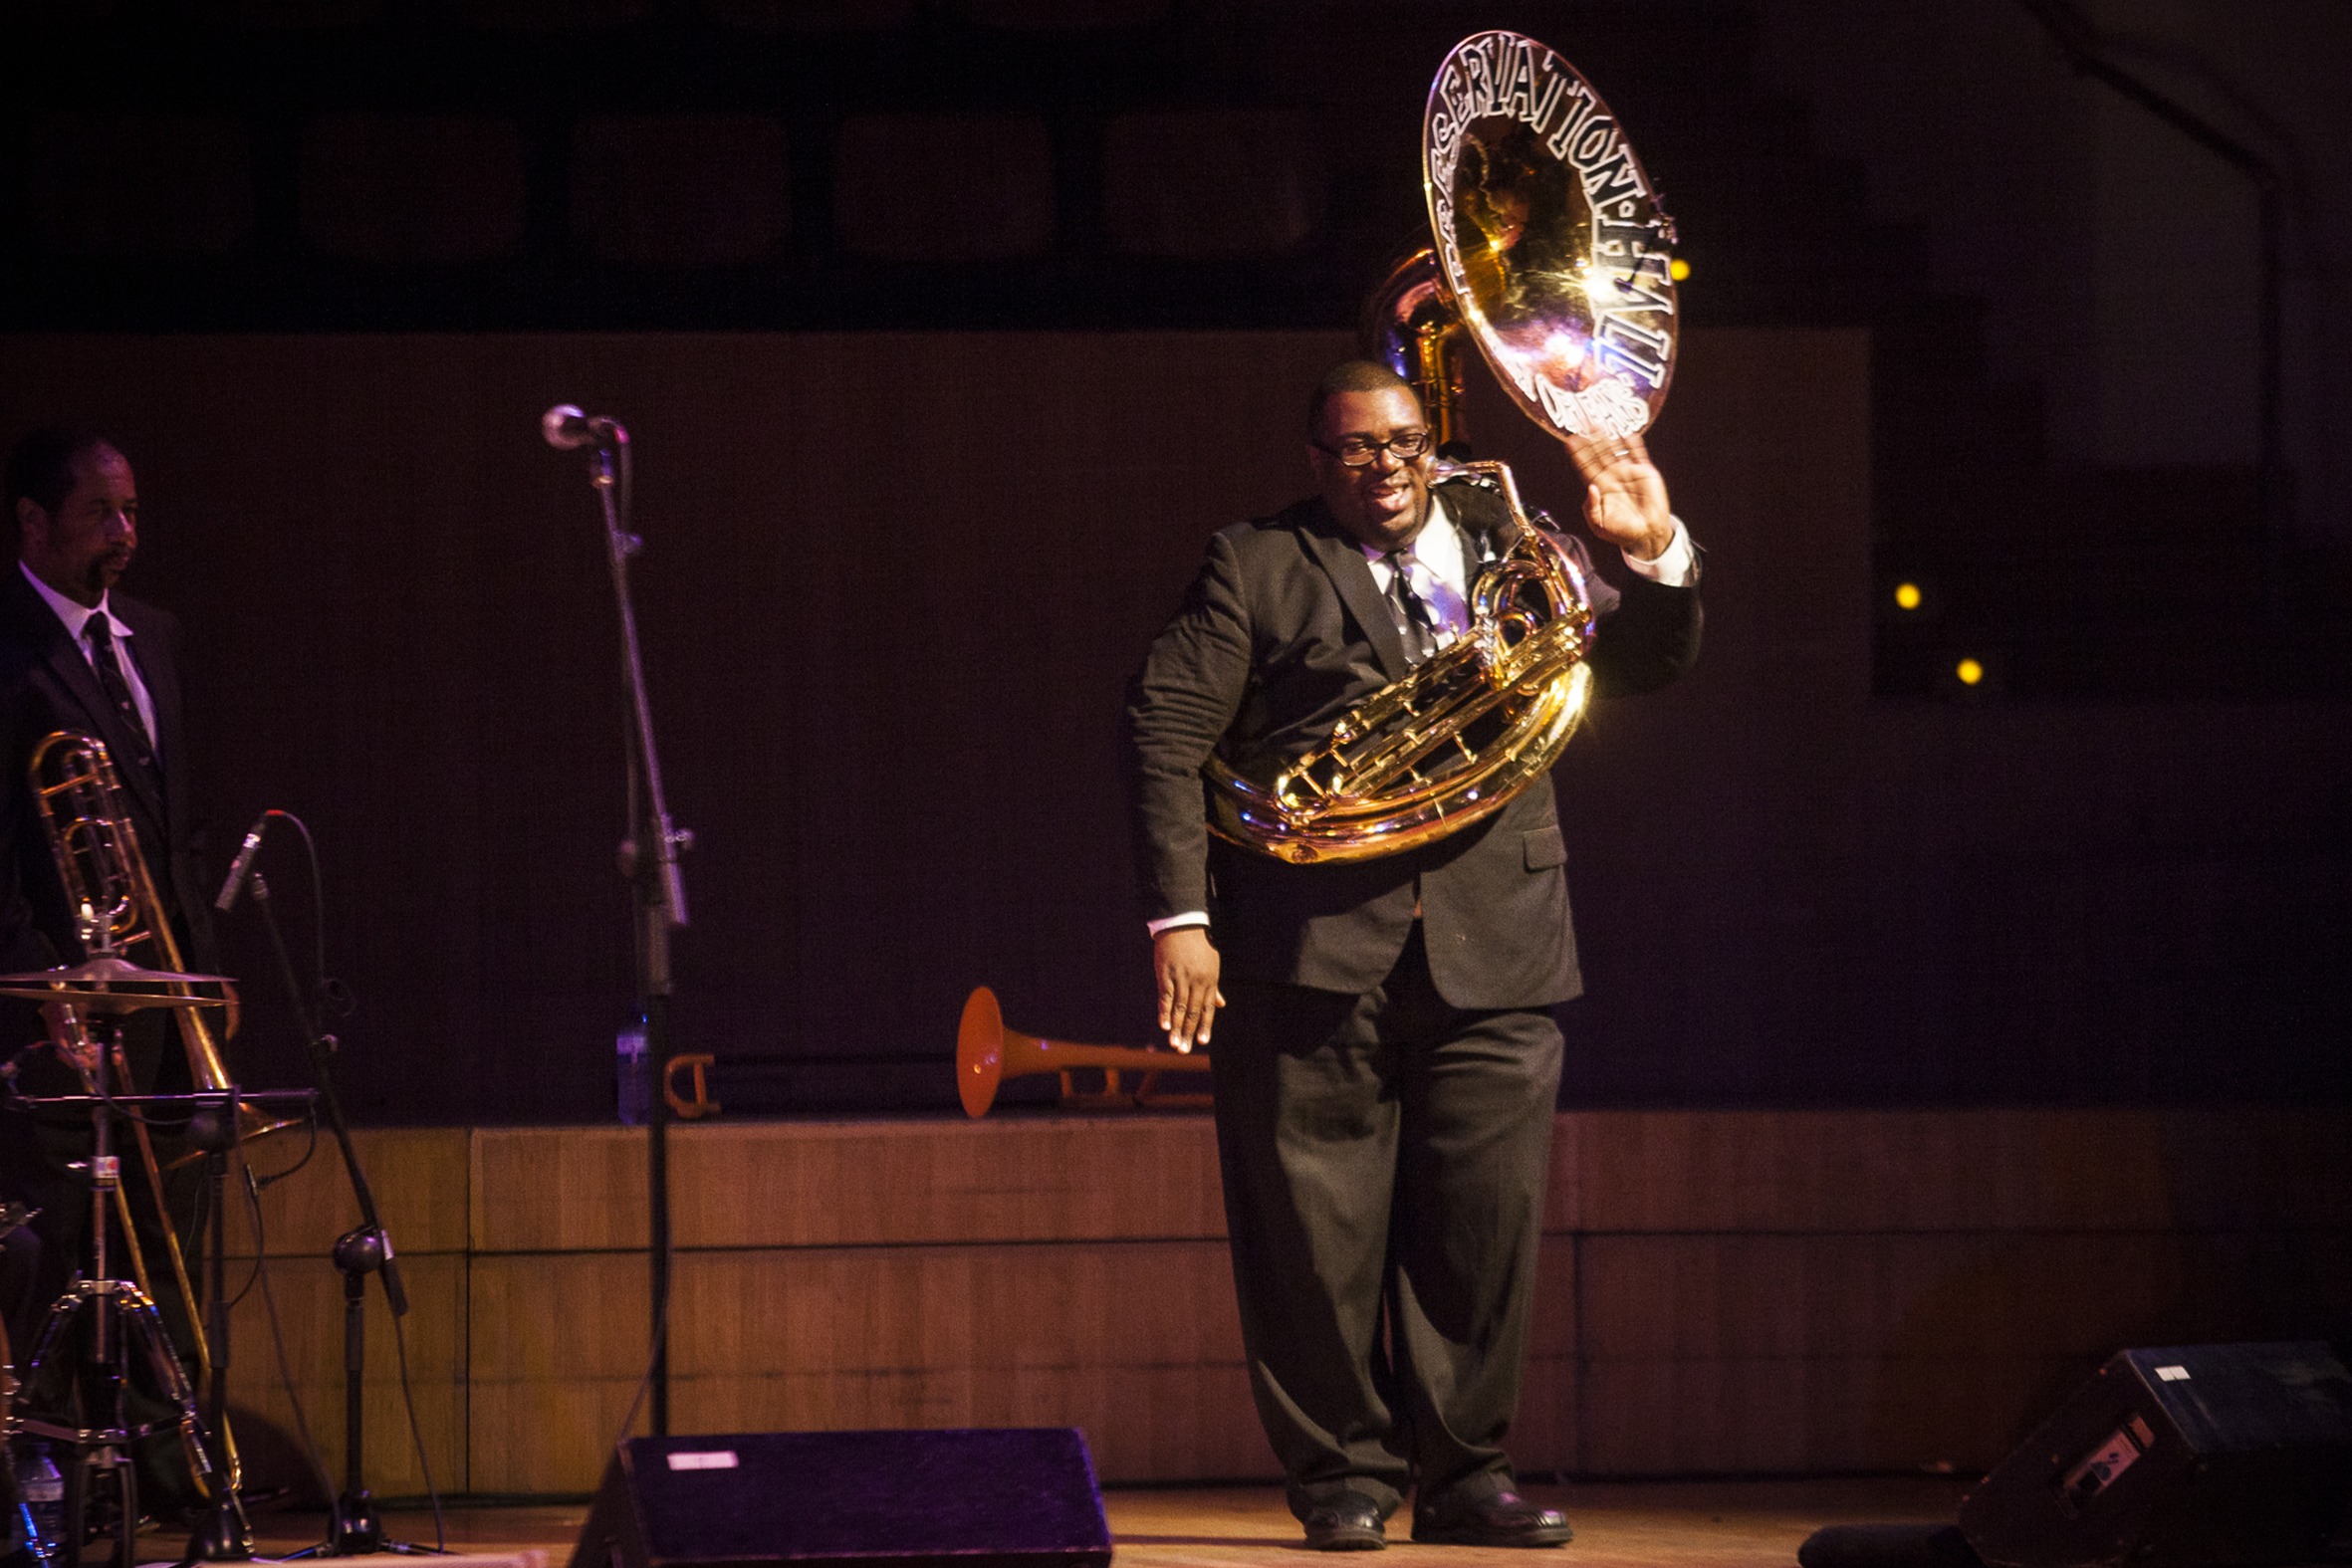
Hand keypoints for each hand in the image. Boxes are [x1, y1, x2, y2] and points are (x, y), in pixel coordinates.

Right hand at [1153, 926, 1223, 1051]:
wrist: (1183, 923)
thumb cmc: (1199, 945)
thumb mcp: (1212, 964)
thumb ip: (1214, 987)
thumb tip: (1220, 1004)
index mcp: (1209, 980)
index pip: (1207, 1008)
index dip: (1205, 1025)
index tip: (1202, 1042)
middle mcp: (1197, 981)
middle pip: (1193, 1011)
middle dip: (1188, 1032)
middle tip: (1183, 1050)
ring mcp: (1181, 978)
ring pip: (1179, 1007)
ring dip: (1176, 1027)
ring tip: (1174, 1044)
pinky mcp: (1165, 973)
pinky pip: (1165, 996)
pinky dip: (1164, 1011)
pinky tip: (1164, 1025)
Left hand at [1563, 428, 1673, 560]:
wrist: (1646, 535)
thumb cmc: (1620, 532)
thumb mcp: (1599, 525)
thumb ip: (1591, 508)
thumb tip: (1590, 488)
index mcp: (1599, 486)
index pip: (1586, 466)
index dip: (1578, 453)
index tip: (1570, 440)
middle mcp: (1612, 476)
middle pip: (1598, 454)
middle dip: (1590, 440)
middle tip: (1582, 423)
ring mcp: (1628, 472)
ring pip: (1616, 451)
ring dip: (1608, 438)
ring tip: (1599, 424)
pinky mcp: (1645, 473)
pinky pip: (1638, 455)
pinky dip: (1634, 445)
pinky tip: (1628, 434)